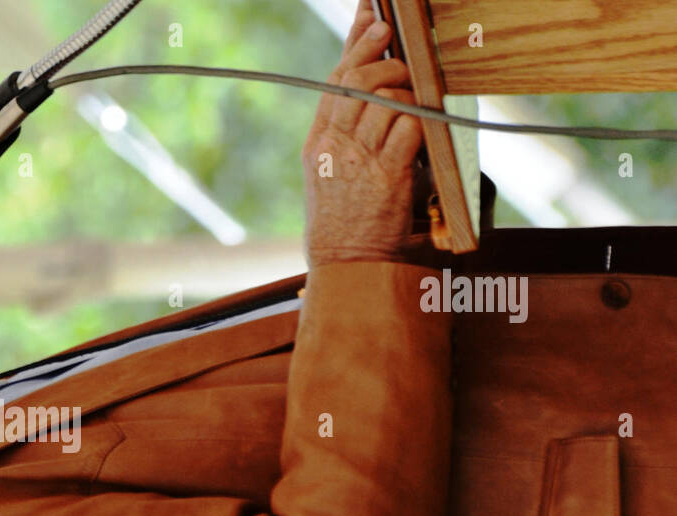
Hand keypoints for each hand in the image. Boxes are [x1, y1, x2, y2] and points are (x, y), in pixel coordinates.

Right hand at [302, 0, 423, 267]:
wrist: (346, 263)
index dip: (355, 42)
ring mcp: (358, 159)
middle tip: (402, 56)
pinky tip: (425, 122)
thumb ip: (343, 134)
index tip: (371, 14)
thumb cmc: (342, 221)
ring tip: (418, 97)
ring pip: (384, 98)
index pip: (335, 79)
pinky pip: (408, 127)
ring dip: (408, 90)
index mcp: (318, 141)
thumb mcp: (329, 173)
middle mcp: (334, 145)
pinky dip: (421, 117)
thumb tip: (368, 97)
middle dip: (385, 59)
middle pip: (358, 80)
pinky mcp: (386, 175)